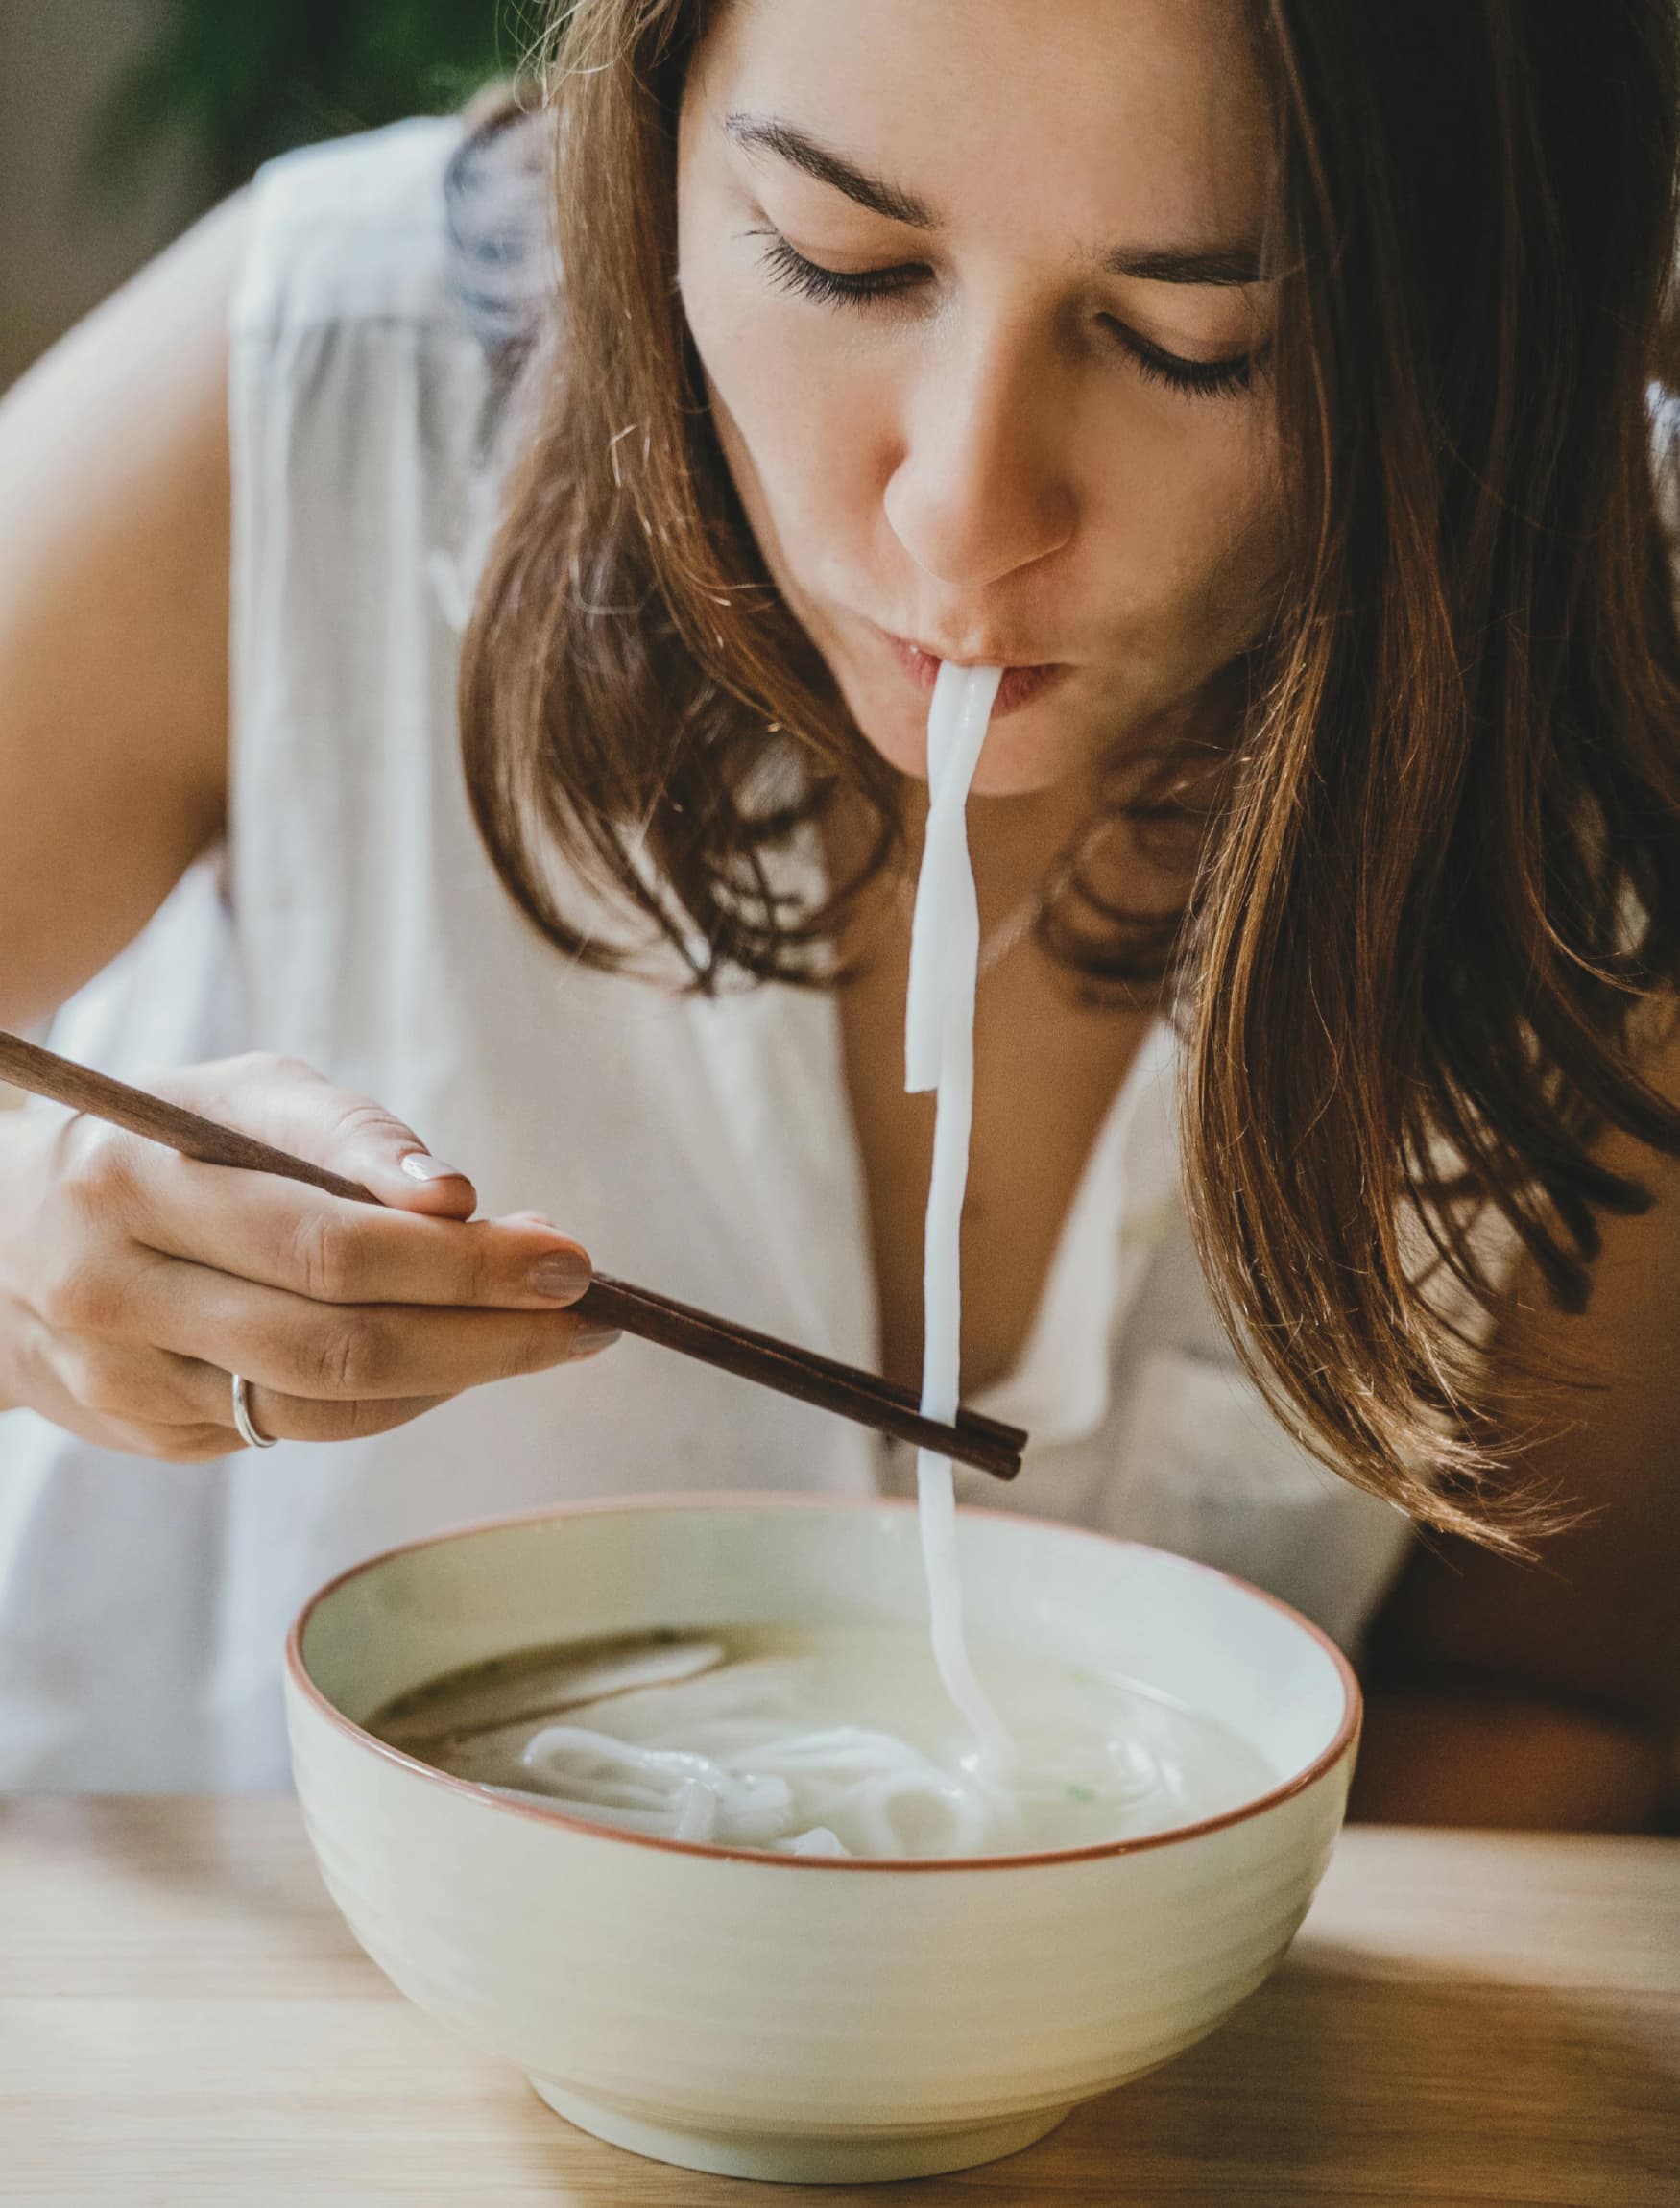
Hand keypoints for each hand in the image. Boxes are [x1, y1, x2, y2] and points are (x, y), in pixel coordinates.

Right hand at [0, 1052, 614, 1459]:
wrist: (4, 1233)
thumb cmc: (166, 1141)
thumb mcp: (242, 1094)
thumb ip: (350, 1135)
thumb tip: (461, 1201)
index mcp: (134, 1182)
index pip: (327, 1245)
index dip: (462, 1263)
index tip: (569, 1256)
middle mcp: (115, 1292)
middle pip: (336, 1345)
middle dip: (485, 1334)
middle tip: (586, 1314)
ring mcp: (123, 1380)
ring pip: (324, 1406)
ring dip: (456, 1374)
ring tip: (540, 1332)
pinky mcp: (147, 1435)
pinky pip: (300, 1430)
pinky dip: (395, 1397)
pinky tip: (450, 1356)